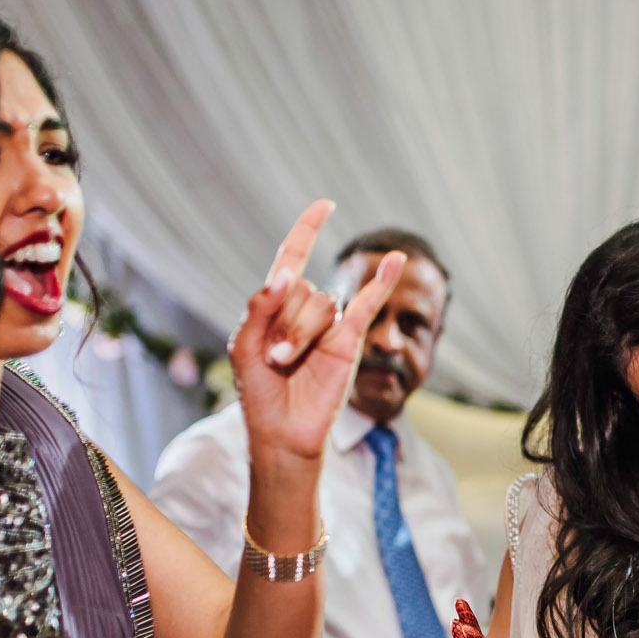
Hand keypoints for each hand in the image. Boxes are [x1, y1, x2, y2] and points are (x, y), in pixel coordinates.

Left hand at [229, 200, 405, 464]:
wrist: (282, 431)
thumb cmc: (258, 393)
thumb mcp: (242, 346)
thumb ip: (259, 308)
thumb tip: (288, 275)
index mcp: (276, 305)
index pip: (293, 256)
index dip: (307, 230)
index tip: (325, 206)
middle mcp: (305, 310)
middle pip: (300, 289)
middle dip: (283, 321)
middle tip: (273, 357)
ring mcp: (330, 326)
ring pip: (321, 303)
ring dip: (300, 332)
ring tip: (288, 362)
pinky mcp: (350, 341)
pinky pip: (368, 305)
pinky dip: (383, 282)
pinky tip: (396, 260)